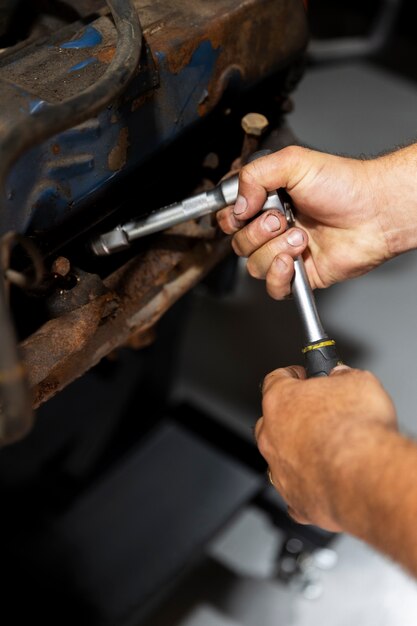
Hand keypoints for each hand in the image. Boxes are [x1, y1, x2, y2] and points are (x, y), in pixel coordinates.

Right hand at [217, 146, 391, 298]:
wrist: (375, 212)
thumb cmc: (344, 185)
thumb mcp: (294, 162)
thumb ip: (254, 175)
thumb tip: (238, 205)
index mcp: (267, 199)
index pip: (230, 213)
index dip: (232, 215)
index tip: (247, 209)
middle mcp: (273, 226)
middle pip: (237, 242)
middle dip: (258, 231)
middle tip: (282, 219)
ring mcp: (284, 251)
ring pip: (253, 265)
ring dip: (275, 250)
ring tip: (302, 237)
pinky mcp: (299, 274)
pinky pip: (273, 287)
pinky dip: (279, 276)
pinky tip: (295, 259)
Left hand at [255, 365, 397, 530]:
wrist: (365, 476)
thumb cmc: (357, 429)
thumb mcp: (359, 381)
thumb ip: (343, 376)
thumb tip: (342, 376)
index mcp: (280, 400)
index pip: (275, 379)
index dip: (292, 376)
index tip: (302, 376)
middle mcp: (271, 435)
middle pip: (272, 420)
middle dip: (292, 416)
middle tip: (318, 414)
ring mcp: (280, 469)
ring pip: (281, 457)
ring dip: (298, 452)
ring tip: (326, 449)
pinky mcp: (295, 498)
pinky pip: (295, 491)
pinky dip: (308, 486)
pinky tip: (325, 481)